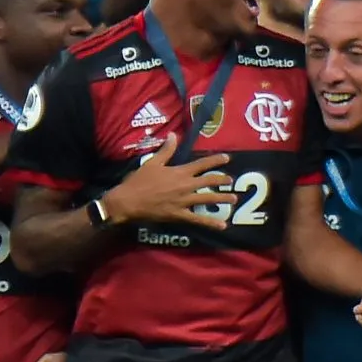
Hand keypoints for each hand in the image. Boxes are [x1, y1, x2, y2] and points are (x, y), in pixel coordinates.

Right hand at [100, 137, 236, 226]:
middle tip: (231, 180)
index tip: (227, 158)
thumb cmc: (138, 181)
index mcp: (180, 172)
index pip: (202, 164)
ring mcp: (184, 201)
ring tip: (234, 199)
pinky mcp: (179, 215)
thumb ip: (166, 150)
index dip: (215, 160)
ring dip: (222, 199)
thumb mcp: (152, 162)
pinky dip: (211, 223)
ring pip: (208, 199)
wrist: (127, 202)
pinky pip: (198, 219)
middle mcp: (185, 186)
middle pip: (209, 181)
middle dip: (222, 180)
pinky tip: (223, 226)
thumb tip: (173, 135)